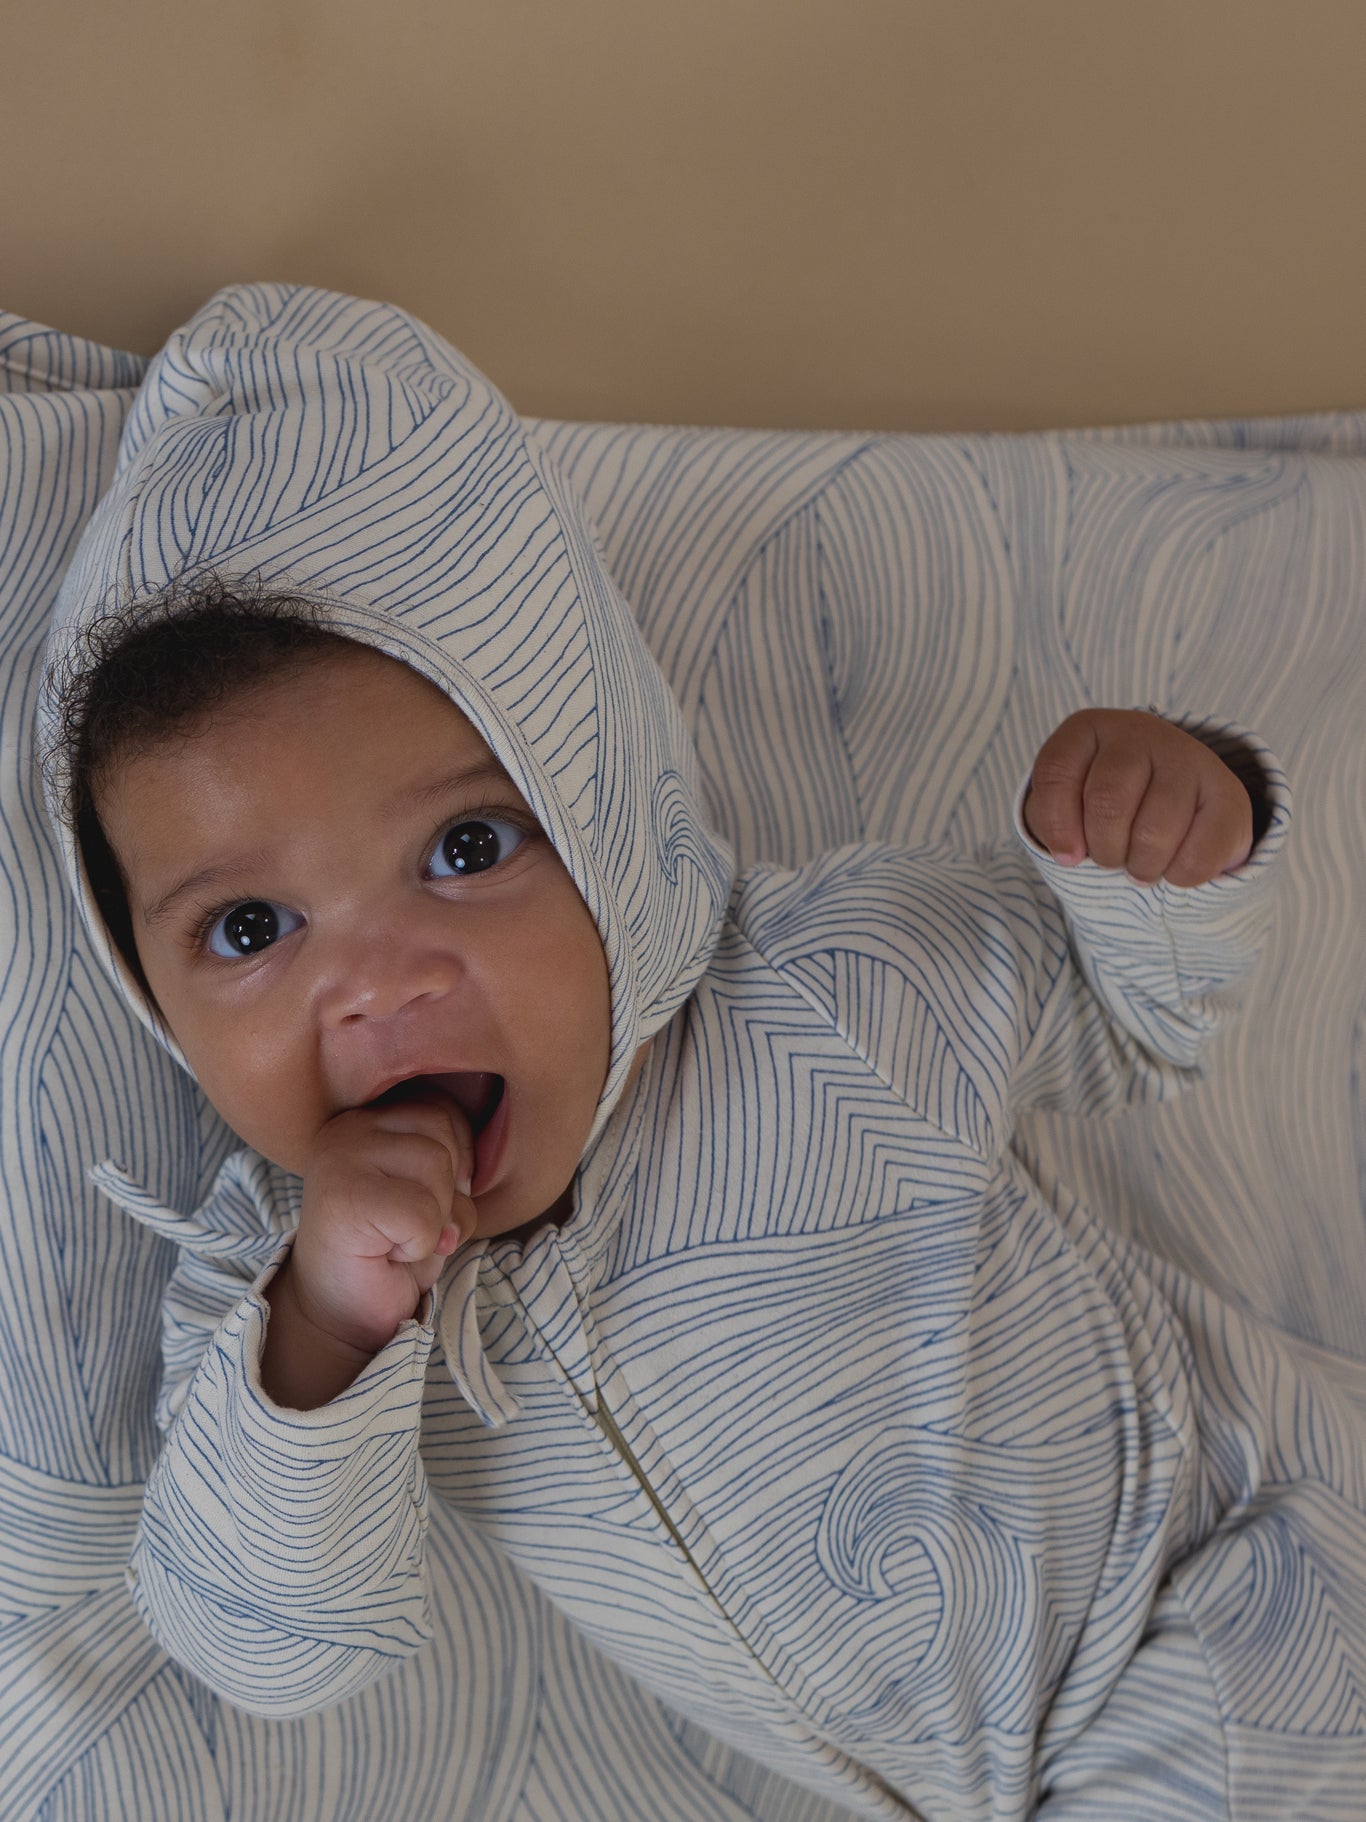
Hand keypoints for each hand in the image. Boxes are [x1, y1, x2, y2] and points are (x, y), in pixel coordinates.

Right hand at [284, 1087, 476, 1357]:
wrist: (340, 1314)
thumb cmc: (390, 1250)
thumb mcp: (434, 1194)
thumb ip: (453, 1162)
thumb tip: (471, 1175)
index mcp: (370, 1119)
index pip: (444, 1111)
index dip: (458, 1162)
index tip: (427, 1202)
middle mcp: (348, 1129)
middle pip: (444, 1136)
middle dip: (448, 1193)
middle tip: (409, 1227)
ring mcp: (339, 1160)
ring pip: (437, 1168)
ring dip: (434, 1220)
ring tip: (397, 1238)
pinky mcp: (342, 1200)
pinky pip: (423, 1214)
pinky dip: (420, 1246)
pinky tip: (388, 1255)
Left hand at [1022, 709, 1253, 887]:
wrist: (1179, 802)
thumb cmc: (1108, 805)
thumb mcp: (1069, 803)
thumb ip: (1054, 821)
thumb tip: (1069, 854)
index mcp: (1089, 730)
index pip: (1057, 774)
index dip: (1057, 827)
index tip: (1068, 854)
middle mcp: (1139, 733)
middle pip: (1107, 804)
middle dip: (1104, 850)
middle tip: (1112, 859)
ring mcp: (1189, 757)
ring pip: (1154, 831)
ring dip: (1142, 867)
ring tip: (1142, 865)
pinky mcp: (1228, 794)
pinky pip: (1199, 854)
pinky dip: (1179, 876)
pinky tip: (1175, 867)